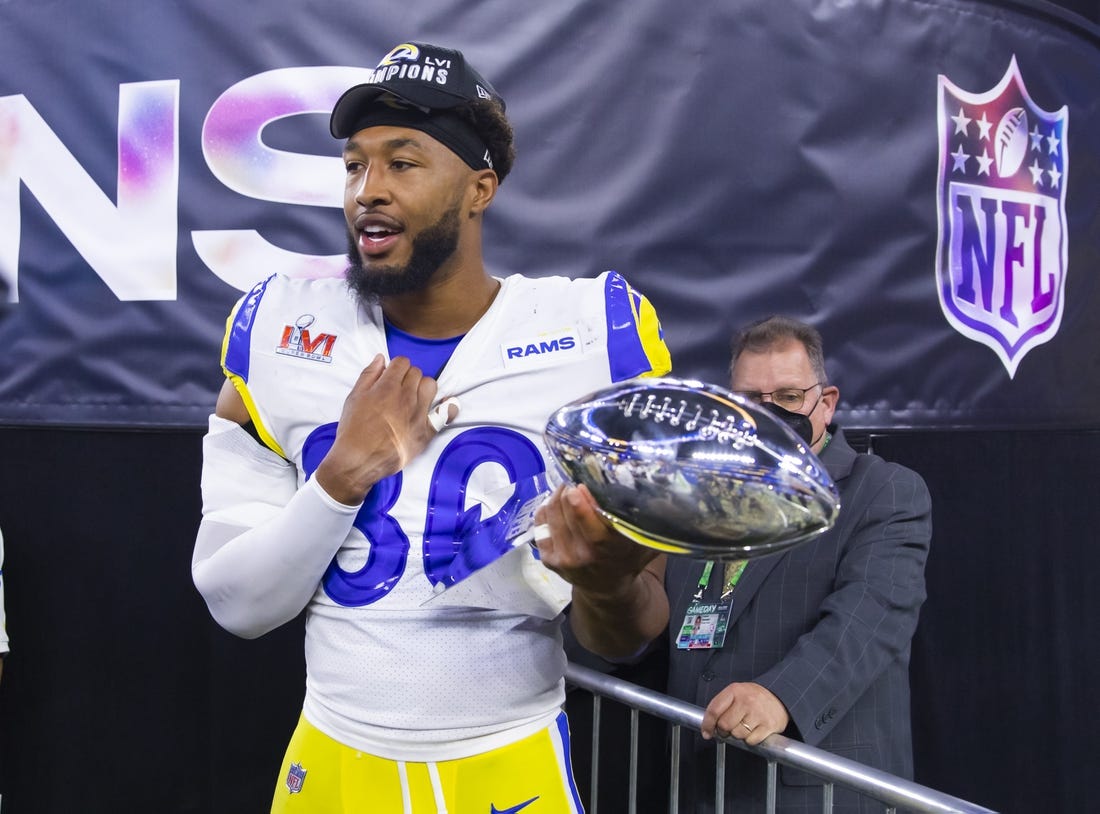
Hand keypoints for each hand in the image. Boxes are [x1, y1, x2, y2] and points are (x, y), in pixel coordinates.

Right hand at [315, 355, 454, 503]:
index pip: (402, 362)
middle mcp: (406, 397)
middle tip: (399, 388)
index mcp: (387, 387)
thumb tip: (381, 359)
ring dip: (423, 388)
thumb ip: (368, 375)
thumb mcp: (353, 398)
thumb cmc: (353, 430)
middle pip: (417, 373)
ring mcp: (418, 414)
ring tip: (414, 397)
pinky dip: (446, 408)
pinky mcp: (426, 431)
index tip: (392, 375)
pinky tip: (442, 406)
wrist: (359, 461)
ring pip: (431, 386)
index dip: (396, 367)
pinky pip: (446, 413)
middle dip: (408, 377)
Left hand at [536, 483, 666, 658]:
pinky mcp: (547, 558)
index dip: (583, 507)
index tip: (581, 487)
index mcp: (607, 552)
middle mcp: (582, 556)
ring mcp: (562, 558)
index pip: (592, 531)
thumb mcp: (645, 544)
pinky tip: (557, 502)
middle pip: (566, 513)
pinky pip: (540, 524)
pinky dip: (547, 508)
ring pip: (552, 514)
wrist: (607, 589)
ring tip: (568, 488)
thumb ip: (651, 525)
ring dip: (558, 495)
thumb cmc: (629, 559)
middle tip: (577, 480)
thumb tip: (666, 499)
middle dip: (569, 492)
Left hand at [702, 682, 789, 746]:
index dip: (707, 724)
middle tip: (729, 729)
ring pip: (737, 734)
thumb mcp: (736, 693)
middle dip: (724, 731)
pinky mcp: (768, 725)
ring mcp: (758, 713)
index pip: (714, 710)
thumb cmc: (754, 697)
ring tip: (745, 726)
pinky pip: (751, 741)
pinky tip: (754, 730)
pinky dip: (750, 739)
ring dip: (738, 735)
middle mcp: (746, 701)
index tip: (706, 732)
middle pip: (725, 725)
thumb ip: (722, 706)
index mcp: (734, 691)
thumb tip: (708, 727)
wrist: (780, 696)